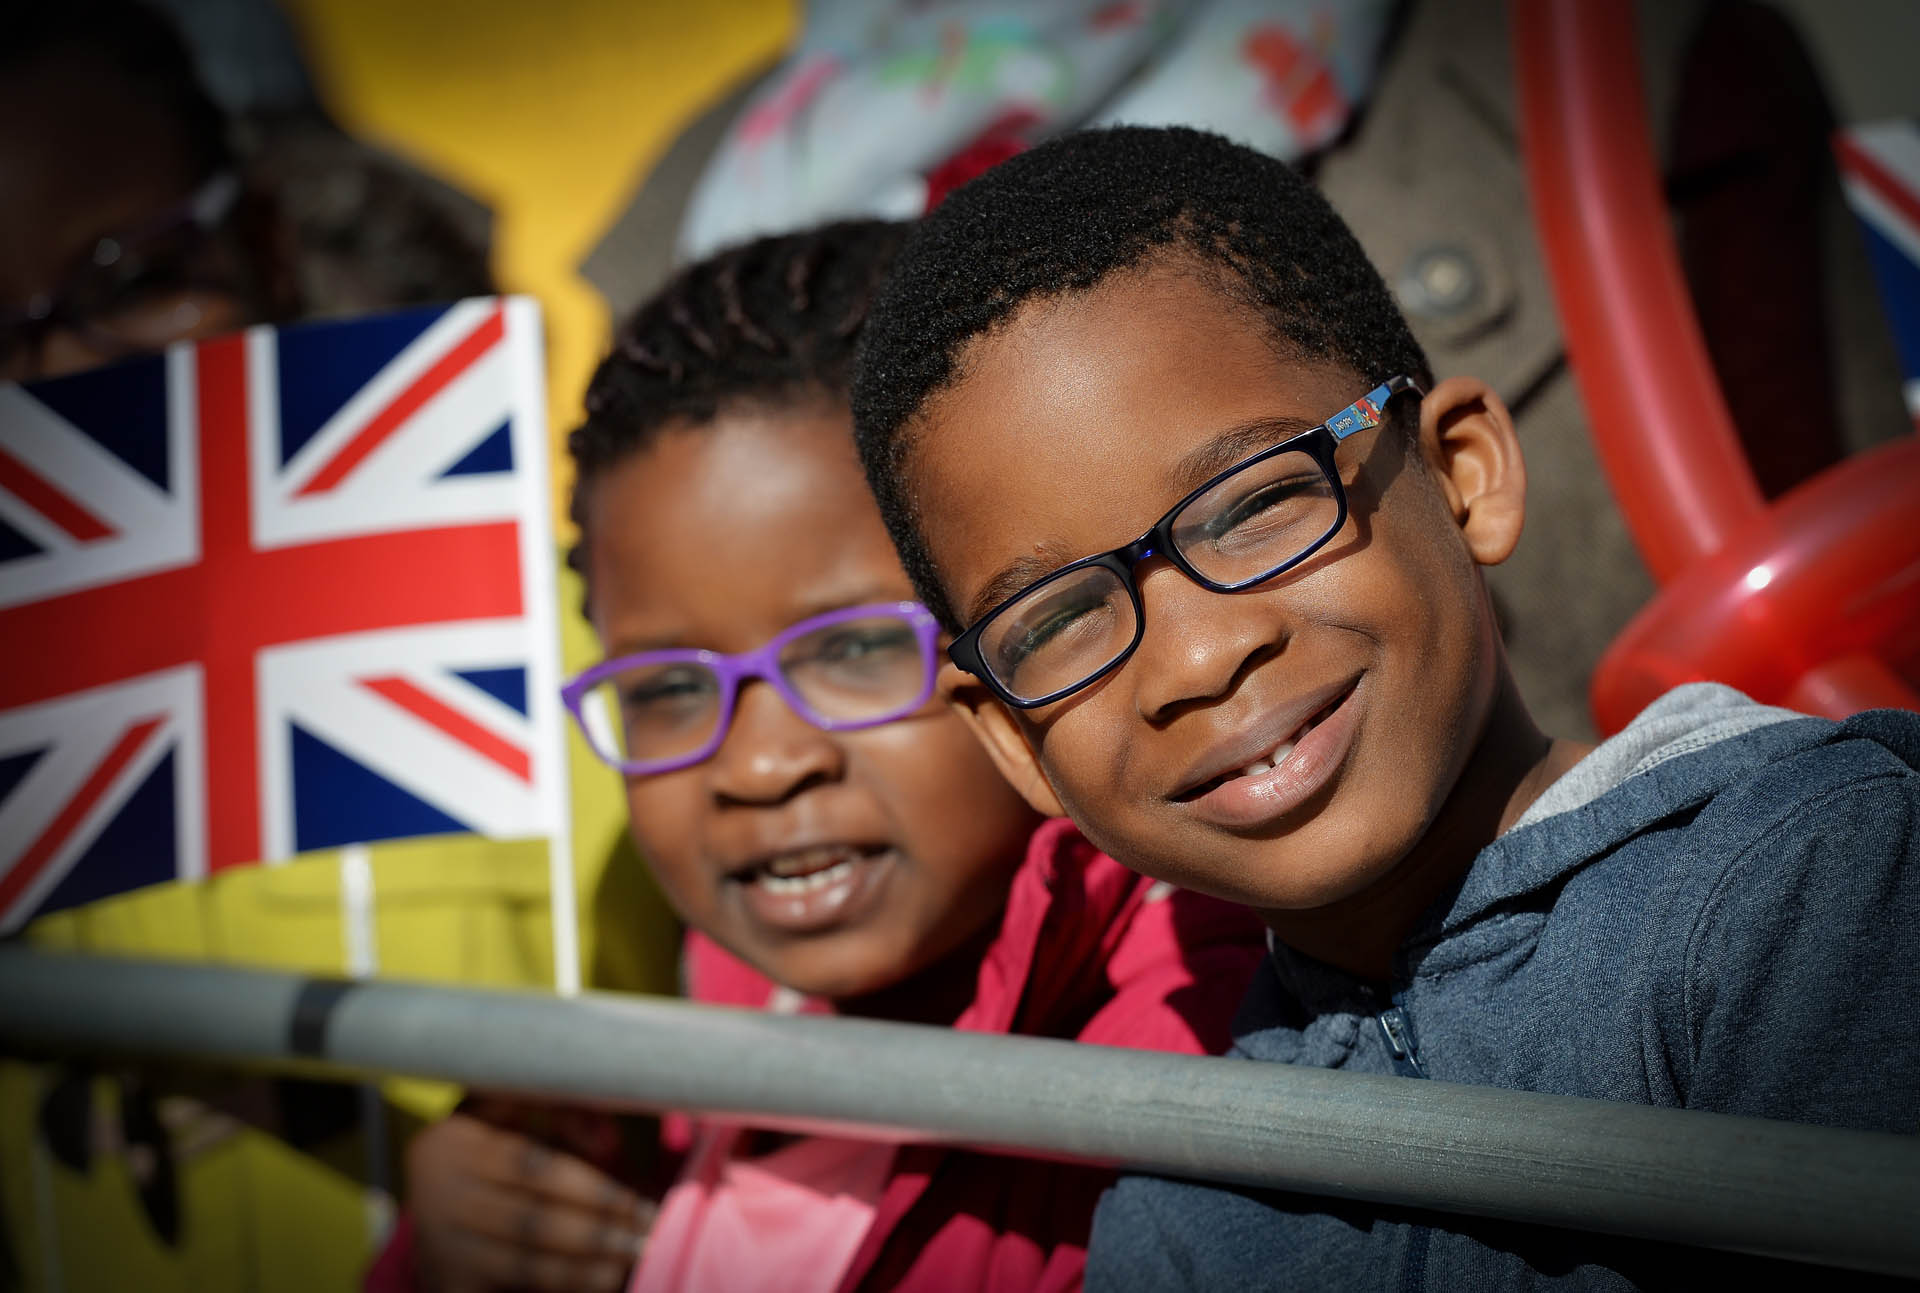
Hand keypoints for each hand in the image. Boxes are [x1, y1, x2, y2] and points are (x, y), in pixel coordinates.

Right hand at [406, 1106, 655, 1291]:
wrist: (416, 1189)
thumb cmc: (482, 1142)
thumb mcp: (505, 1108)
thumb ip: (559, 1111)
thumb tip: (608, 1142)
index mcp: (459, 1145)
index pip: (536, 1170)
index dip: (593, 1189)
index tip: (637, 1203)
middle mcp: (444, 1199)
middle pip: (533, 1224)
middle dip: (597, 1235)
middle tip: (645, 1240)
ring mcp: (443, 1248)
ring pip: (525, 1266)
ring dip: (582, 1272)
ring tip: (626, 1268)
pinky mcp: (447, 1285)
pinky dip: (556, 1292)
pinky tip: (595, 1284)